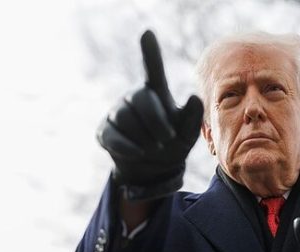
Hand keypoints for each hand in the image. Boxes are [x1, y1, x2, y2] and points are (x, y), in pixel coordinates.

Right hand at [97, 30, 202, 199]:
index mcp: (156, 92)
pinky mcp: (105, 131)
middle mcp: (134, 97)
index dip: (150, 52)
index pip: (152, 69)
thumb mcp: (187, 134)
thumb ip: (192, 118)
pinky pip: (113, 135)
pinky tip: (139, 153)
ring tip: (154, 147)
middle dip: (156, 121)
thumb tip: (194, 97)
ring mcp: (117, 113)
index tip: (147, 33)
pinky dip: (128, 147)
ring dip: (144, 137)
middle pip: (141, 99)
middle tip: (167, 139)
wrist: (152, 169)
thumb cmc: (172, 144)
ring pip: (125, 117)